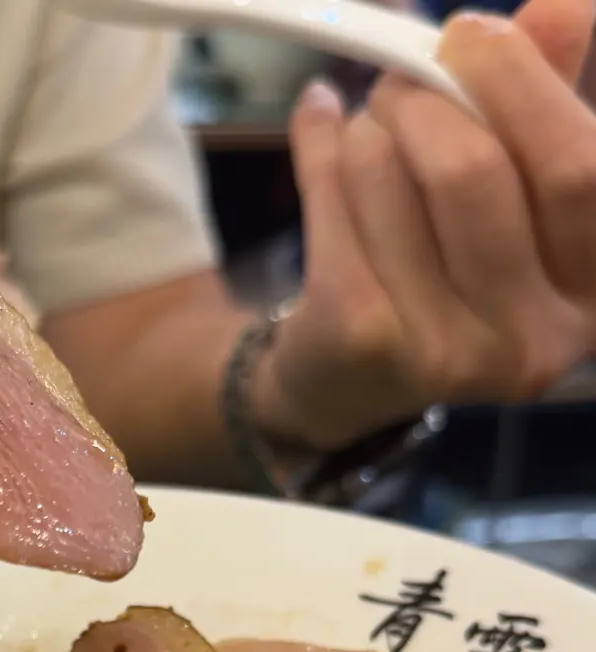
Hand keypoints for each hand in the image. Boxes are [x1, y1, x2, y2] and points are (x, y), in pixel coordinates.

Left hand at [250, 0, 595, 452]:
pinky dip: (317, 149)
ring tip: (365, 133)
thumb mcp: (512, 191)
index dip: (522, 82)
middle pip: (474, 170)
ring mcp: (448, 355)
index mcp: (593, 291)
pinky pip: (331, 208)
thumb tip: (567, 4)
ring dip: (366, 130)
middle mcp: (533, 339)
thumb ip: (545, 101)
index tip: (470, 36)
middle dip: (424, 99)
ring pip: (392, 178)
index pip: (581, 166)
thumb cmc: (444, 269)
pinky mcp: (364, 345)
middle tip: (398, 84)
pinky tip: (318, 129)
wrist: (344, 379)